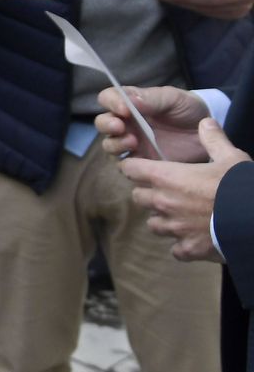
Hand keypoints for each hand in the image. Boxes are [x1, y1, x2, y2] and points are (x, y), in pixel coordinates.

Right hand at [96, 86, 210, 161]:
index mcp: (130, 103)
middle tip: (120, 127)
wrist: (209, 133)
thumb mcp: (173, 98)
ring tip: (133, 142)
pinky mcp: (142, 162)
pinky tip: (141, 162)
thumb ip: (152, 98)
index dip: (111, 102)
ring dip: (115, 143)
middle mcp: (126, 123)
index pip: (108, 98)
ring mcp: (132, 143)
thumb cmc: (188, 109)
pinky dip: (127, 164)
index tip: (124, 109)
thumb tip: (129, 101)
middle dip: (107, 125)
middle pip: (102, 123)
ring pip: (109, 145)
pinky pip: (125, 166)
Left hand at [120, 116, 251, 261]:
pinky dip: (181, 245)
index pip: (130, 169)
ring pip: (153, 224)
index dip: (135, 167)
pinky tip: (193, 238)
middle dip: (149, 194)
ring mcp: (174, 228)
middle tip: (168, 192)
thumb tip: (205, 121)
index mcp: (166, 177)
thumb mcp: (230, 157)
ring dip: (163, 219)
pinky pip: (175, 249)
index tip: (143, 168)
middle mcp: (163, 202)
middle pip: (139, 197)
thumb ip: (213, 139)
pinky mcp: (188, 249)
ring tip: (180, 215)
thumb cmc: (241, 187)